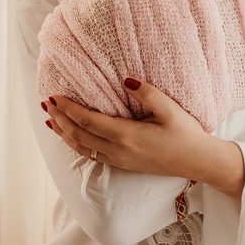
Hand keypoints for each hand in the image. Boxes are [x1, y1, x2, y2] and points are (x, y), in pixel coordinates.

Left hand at [43, 80, 244, 199]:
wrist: (198, 162)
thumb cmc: (186, 134)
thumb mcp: (171, 110)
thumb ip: (147, 93)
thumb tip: (125, 80)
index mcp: (126, 136)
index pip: (87, 120)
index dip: (68, 108)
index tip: (54, 95)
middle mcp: (118, 150)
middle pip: (78, 134)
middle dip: (60, 118)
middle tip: (46, 102)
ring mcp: (119, 160)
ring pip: (81, 147)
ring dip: (63, 132)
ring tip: (50, 119)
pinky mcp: (122, 164)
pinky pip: (90, 154)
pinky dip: (75, 144)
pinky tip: (70, 136)